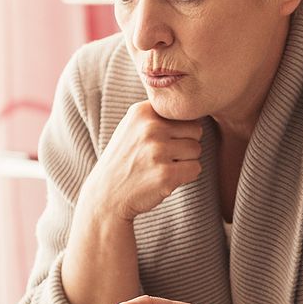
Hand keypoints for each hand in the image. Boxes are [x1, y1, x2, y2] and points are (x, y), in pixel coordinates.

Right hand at [79, 100, 202, 222]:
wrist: (105, 195)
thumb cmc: (126, 159)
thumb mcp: (133, 127)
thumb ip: (159, 114)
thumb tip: (194, 108)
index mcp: (143, 111)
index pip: (184, 114)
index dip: (178, 130)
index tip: (160, 141)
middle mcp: (150, 128)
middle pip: (196, 130)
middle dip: (185, 144)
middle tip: (164, 157)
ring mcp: (157, 151)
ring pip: (197, 150)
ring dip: (185, 161)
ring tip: (161, 166)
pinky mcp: (165, 174)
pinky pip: (195, 169)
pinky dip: (185, 176)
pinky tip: (164, 178)